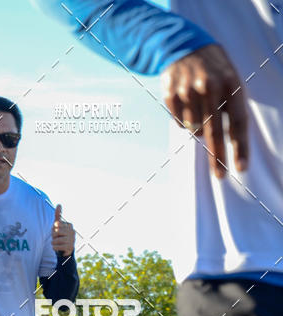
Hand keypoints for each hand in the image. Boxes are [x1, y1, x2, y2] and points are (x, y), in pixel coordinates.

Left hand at [51, 204, 74, 254]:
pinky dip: (54, 248)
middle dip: (53, 236)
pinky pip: (57, 246)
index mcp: (69, 225)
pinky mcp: (70, 247)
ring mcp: (72, 239)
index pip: (56, 224)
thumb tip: (59, 204)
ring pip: (56, 240)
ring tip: (56, 243)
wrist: (65, 250)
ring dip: (53, 242)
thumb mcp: (58, 226)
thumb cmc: (60, 236)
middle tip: (56, 238)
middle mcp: (72, 231)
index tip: (57, 231)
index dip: (54, 228)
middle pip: (56, 232)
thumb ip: (58, 215)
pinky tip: (56, 247)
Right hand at [162, 44, 248, 178]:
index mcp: (229, 82)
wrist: (183, 45)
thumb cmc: (212, 68)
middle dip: (218, 157)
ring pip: (196, 129)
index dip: (240, 146)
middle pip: (215, 131)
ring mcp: (188, 91)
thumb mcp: (229, 79)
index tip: (240, 167)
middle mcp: (209, 86)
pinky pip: (180, 124)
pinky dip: (185, 122)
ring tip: (200, 112)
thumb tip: (231, 140)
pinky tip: (187, 107)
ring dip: (200, 130)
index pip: (238, 120)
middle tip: (220, 175)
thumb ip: (232, 105)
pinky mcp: (171, 95)